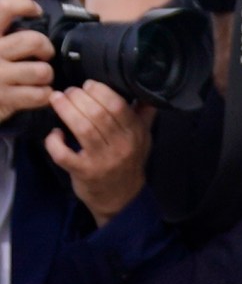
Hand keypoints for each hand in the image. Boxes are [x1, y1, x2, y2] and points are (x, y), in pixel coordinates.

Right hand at [0, 0, 54, 123]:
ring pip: (41, 70)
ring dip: (46, 74)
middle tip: (44, 54)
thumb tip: (30, 15)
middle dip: (46, 48)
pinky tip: (37, 91)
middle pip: (33, 41)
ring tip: (40, 76)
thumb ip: (2, 32)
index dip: (24, 5)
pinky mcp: (4, 98)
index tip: (36, 11)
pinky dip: (44, 93)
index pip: (5, 9)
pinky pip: (38, 94)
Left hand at [45, 82, 154, 223]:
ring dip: (65, 110)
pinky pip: (64, 153)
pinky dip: (54, 141)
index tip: (88, 85)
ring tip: (57, 100)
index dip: (99, 91)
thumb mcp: (143, 138)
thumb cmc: (128, 163)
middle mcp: (121, 146)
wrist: (121, 198)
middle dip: (78, 97)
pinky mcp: (83, 171)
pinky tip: (55, 133)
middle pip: (97, 114)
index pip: (118, 105)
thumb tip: (145, 89)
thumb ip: (143, 114)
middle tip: (68, 92)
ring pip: (81, 128)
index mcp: (135, 134)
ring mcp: (102, 160)